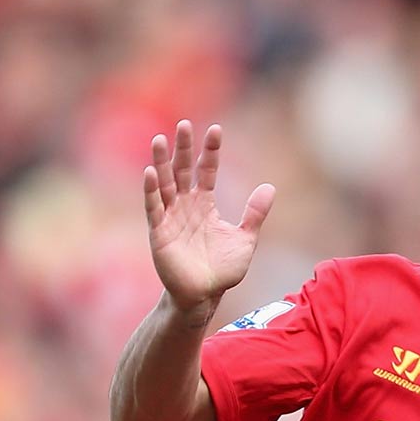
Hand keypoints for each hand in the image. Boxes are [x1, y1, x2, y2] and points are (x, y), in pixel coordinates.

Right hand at [143, 120, 274, 310]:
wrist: (204, 296)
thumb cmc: (222, 270)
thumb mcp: (245, 239)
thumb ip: (255, 213)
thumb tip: (270, 186)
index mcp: (205, 204)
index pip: (207, 171)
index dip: (210, 151)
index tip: (215, 129)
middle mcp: (186, 206)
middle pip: (183, 170)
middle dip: (183, 148)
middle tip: (184, 124)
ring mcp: (171, 218)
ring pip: (164, 184)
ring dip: (161, 162)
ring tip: (159, 139)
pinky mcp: (159, 232)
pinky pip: (153, 208)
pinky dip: (151, 191)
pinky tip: (149, 172)